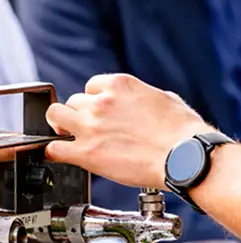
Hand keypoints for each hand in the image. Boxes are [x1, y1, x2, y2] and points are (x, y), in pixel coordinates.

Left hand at [46, 74, 209, 188]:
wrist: (185, 158)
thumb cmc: (184, 132)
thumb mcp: (166, 98)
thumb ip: (143, 96)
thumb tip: (140, 103)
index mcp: (121, 85)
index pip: (91, 86)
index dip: (95, 100)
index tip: (100, 111)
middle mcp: (102, 102)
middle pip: (74, 101)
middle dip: (81, 114)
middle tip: (90, 128)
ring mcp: (91, 126)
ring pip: (56, 116)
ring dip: (62, 126)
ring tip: (70, 137)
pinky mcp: (86, 153)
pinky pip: (54, 148)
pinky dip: (55, 151)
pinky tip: (63, 155)